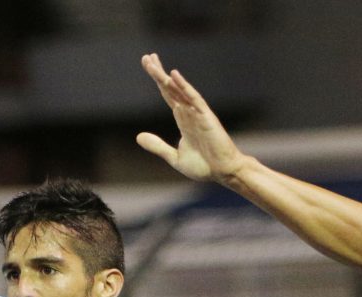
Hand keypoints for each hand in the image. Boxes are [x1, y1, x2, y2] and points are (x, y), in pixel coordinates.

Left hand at [136, 53, 247, 182]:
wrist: (223, 173)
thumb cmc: (204, 166)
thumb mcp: (174, 157)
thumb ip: (157, 146)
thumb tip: (138, 137)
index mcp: (183, 120)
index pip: (168, 95)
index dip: (158, 81)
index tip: (149, 66)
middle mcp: (189, 112)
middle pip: (171, 89)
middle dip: (158, 73)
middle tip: (146, 58)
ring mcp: (198, 113)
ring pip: (179, 90)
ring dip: (165, 77)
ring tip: (152, 63)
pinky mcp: (206, 117)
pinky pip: (193, 99)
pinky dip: (184, 87)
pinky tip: (174, 75)